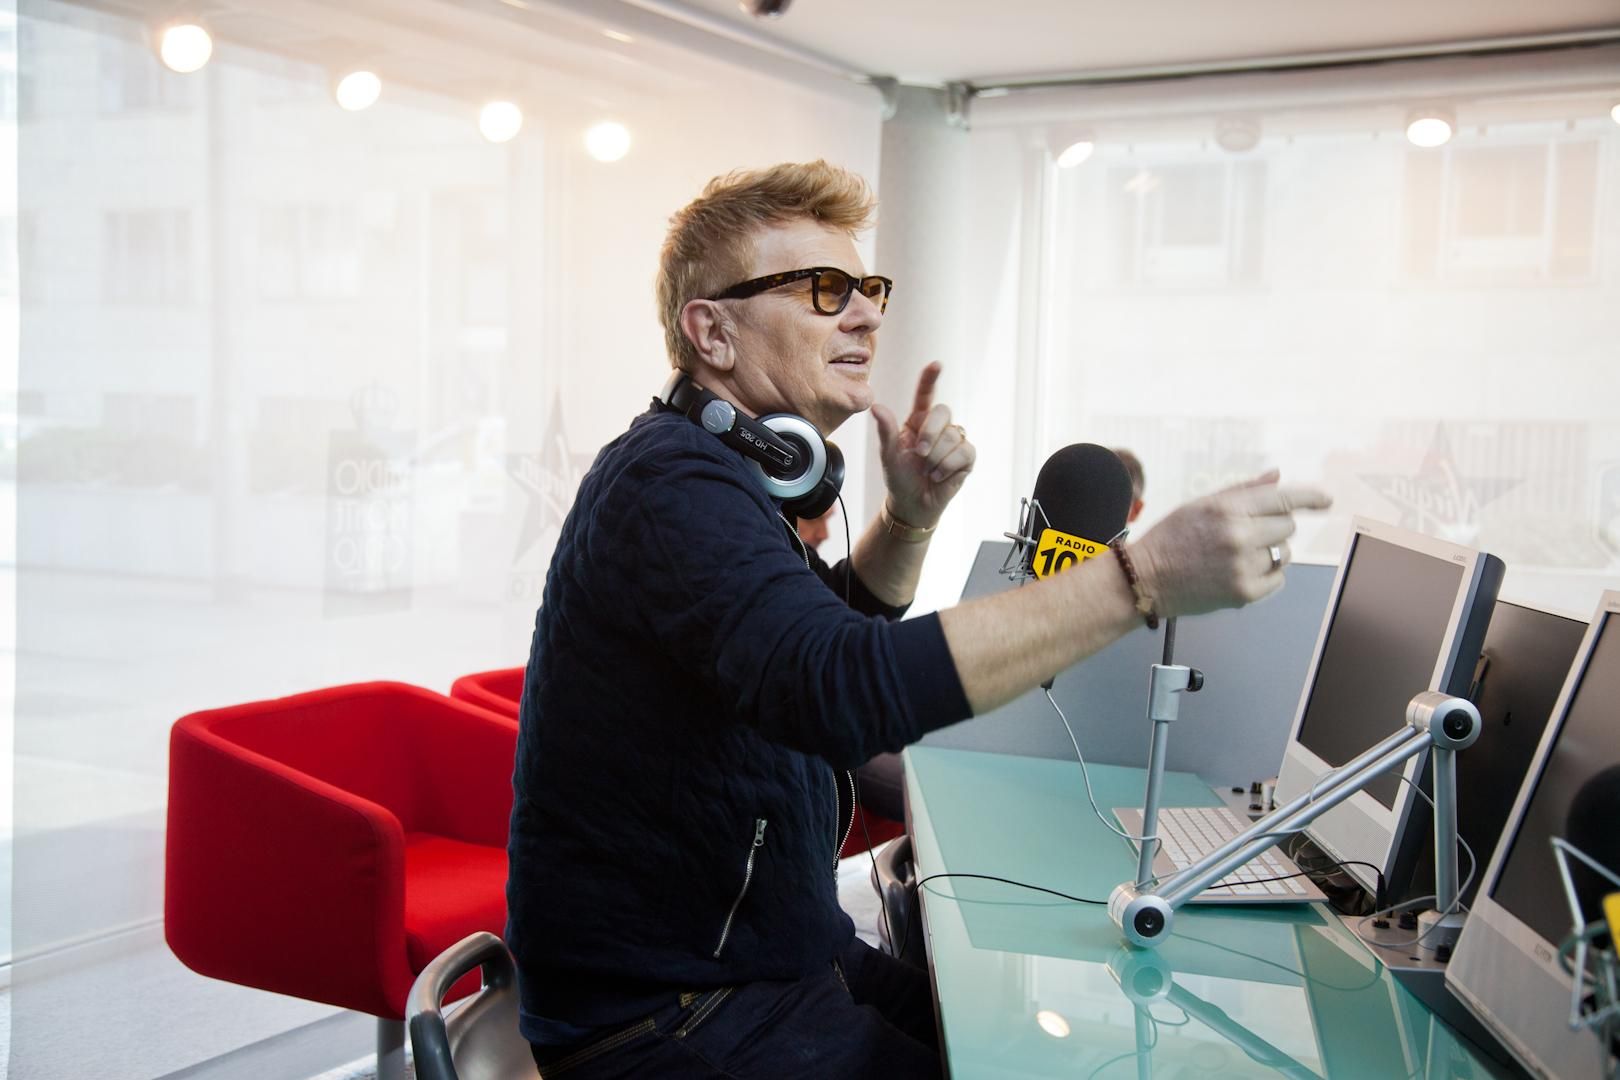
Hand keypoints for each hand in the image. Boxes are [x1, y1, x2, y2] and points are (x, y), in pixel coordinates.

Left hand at [871, 362, 975, 528]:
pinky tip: (939, 476)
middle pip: (944, 412)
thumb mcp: (888, 455)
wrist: (912, 504)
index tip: (936, 365)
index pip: (925, 395)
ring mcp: (955, 441)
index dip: (930, 379)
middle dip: (931, 433)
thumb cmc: (899, 477)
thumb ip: (885, 430)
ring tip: (927, 470)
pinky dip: (948, 466)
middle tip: (919, 453)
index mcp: (918, 421)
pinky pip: (964, 452)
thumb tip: (876, 406)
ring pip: (954, 435)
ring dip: (936, 457)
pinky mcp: (966, 457)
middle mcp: (938, 427)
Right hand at [1129, 471, 1331, 617]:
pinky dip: (1266, 575)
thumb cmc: (1172, 538)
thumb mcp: (1202, 504)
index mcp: (1227, 508)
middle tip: (1246, 535)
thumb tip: (1278, 477)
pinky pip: (1278, 578)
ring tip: (1238, 556)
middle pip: (1287, 526)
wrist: (1146, 579)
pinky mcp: (1245, 592)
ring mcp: (1243, 566)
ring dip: (1270, 552)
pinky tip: (1240, 572)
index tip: (1326, 500)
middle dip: (1274, 528)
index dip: (1310, 497)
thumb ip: (1242, 491)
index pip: (1283, 498)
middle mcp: (1238, 535)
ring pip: (1284, 553)